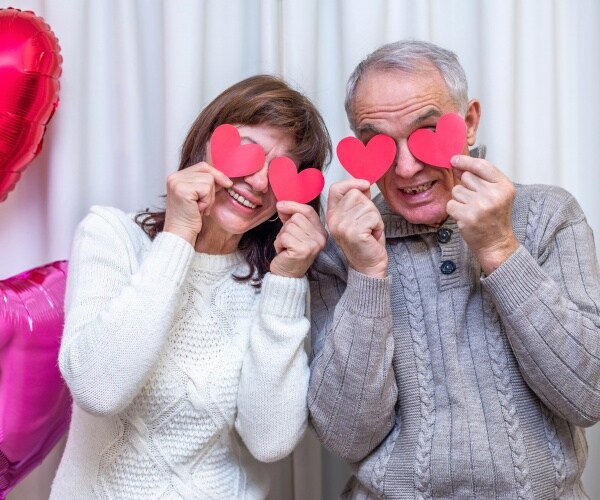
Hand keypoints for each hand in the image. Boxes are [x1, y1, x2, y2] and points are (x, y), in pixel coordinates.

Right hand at [163, 162, 231, 244]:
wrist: (181, 234)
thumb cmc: (190, 218)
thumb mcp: (200, 197)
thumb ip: (207, 184)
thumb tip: (224, 177)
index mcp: (177, 177)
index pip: (202, 166)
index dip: (216, 174)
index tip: (227, 184)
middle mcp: (174, 177)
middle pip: (206, 170)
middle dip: (214, 187)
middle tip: (206, 203)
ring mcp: (177, 182)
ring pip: (208, 180)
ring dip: (209, 197)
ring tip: (200, 207)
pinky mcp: (182, 190)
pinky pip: (206, 189)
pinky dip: (207, 201)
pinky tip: (198, 209)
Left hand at [270, 201, 326, 277]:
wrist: (287, 276)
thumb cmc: (290, 254)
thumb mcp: (294, 233)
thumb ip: (291, 218)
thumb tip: (281, 204)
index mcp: (321, 232)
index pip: (308, 211)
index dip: (293, 206)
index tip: (280, 205)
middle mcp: (320, 238)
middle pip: (297, 217)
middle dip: (286, 227)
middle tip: (288, 242)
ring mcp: (312, 244)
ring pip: (289, 227)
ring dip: (281, 237)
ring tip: (286, 247)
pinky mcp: (302, 250)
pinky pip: (284, 237)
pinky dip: (279, 244)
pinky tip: (283, 252)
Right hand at [326, 179, 387, 277]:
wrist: (369, 267)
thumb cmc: (366, 243)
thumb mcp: (360, 217)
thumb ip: (359, 200)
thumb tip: (364, 184)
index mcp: (333, 215)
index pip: (336, 188)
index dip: (352, 183)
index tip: (365, 185)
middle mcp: (334, 220)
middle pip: (356, 194)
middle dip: (369, 207)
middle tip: (368, 224)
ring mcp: (342, 226)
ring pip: (367, 205)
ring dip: (375, 217)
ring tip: (370, 231)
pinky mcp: (353, 232)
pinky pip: (373, 216)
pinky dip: (378, 225)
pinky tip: (372, 236)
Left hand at [447, 155, 518, 274]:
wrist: (496, 243)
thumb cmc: (494, 218)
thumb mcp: (496, 194)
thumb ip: (481, 178)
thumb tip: (458, 165)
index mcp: (504, 186)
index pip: (481, 165)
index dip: (465, 161)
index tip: (454, 159)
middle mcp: (493, 194)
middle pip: (466, 177)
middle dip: (465, 186)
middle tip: (475, 200)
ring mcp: (480, 206)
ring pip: (456, 190)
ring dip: (459, 199)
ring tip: (471, 209)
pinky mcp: (467, 216)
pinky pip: (450, 204)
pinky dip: (454, 210)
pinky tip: (465, 216)